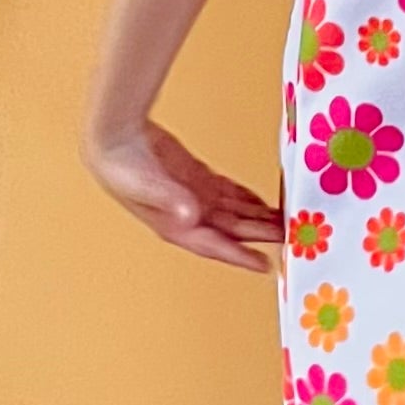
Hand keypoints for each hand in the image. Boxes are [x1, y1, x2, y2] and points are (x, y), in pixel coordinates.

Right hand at [85, 118, 282, 270]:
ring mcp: (193, 196)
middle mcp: (188, 216)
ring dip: (258, 218)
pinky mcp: (196, 177)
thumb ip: (172, 199)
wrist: (113, 139)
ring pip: (234, 213)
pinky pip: (228, 192)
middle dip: (261, 235)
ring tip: (286, 222)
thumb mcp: (148, 186)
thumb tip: (191, 215)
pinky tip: (264, 203)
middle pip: (233, 230)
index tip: (267, 265)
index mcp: (176, 225)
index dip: (241, 256)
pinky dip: (247, 199)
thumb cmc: (122, 168)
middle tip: (291, 237)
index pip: (216, 245)